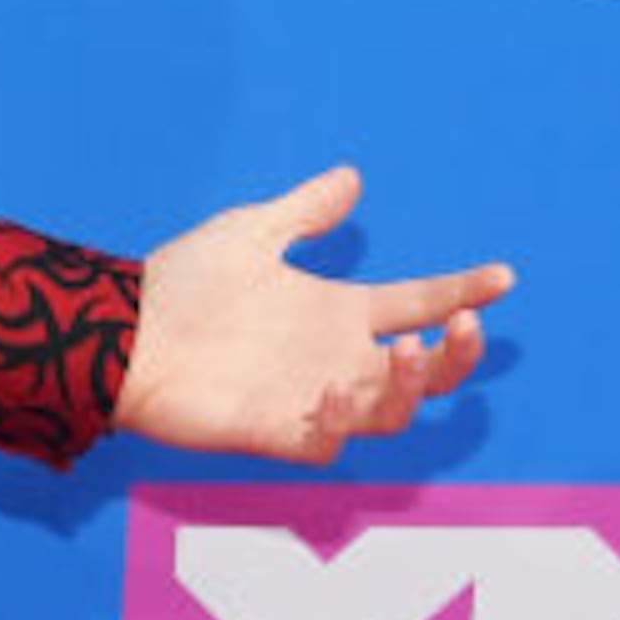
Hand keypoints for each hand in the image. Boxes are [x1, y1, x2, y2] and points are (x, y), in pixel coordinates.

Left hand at [114, 165, 511, 462]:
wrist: (116, 330)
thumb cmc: (179, 285)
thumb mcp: (248, 234)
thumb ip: (302, 212)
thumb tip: (351, 178)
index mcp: (337, 313)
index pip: (417, 304)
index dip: (462, 291)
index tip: (502, 275)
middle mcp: (334, 359)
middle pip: (424, 371)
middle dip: (459, 353)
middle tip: (465, 325)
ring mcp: (308, 398)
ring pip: (390, 411)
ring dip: (409, 386)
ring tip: (407, 351)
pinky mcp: (273, 431)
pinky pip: (326, 442)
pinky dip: (340, 421)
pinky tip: (332, 389)